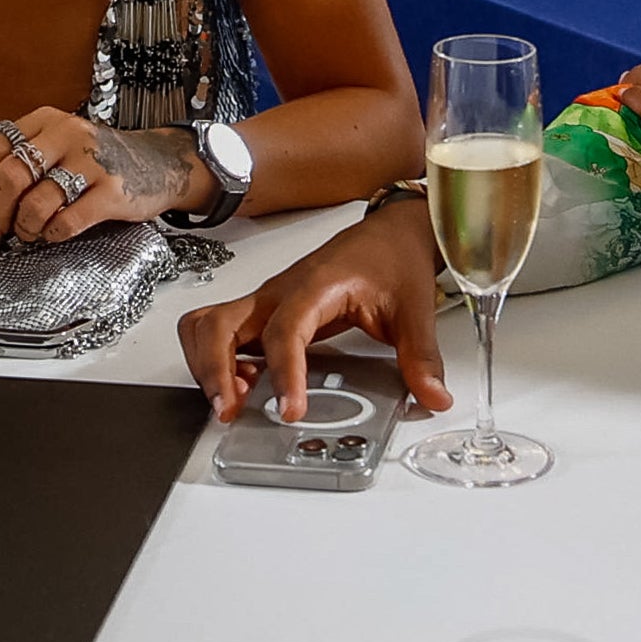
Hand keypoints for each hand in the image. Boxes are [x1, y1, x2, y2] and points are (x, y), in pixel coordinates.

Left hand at [0, 107, 180, 251]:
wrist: (157, 164)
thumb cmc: (94, 164)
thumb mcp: (50, 156)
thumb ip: (3, 180)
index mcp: (43, 122)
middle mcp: (65, 134)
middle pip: (9, 177)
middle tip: (0, 232)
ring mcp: (91, 161)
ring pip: (36, 203)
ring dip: (25, 228)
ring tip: (31, 232)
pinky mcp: (113, 190)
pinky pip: (67, 222)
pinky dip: (52, 235)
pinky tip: (56, 233)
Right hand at [178, 199, 450, 422]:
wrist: (390, 231)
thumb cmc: (393, 258)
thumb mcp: (414, 309)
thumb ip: (421, 357)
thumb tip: (433, 397)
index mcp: (316, 286)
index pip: (285, 331)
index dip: (283, 372)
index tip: (290, 409)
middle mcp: (280, 292)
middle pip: (218, 324)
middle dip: (214, 370)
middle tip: (230, 410)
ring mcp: (267, 301)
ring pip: (206, 325)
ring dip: (207, 364)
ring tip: (232, 400)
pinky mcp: (264, 311)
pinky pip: (220, 331)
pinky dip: (215, 358)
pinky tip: (243, 384)